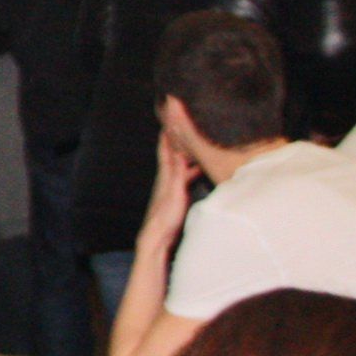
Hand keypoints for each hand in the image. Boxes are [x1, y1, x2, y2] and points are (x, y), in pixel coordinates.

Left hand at [140, 129, 197, 248]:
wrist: (157, 236)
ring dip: (186, 154)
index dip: (167, 135)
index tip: (169, 119)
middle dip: (177, 140)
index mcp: (165, 175)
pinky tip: (198, 169)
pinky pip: (184, 175)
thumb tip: (180, 153)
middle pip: (173, 154)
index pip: (166, 150)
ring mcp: (170, 186)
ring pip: (180, 164)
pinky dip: (190, 168)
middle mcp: (166, 178)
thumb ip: (178, 174)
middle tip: (183, 125)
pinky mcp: (175, 195)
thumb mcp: (175, 193)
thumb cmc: (165, 216)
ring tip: (195, 143)